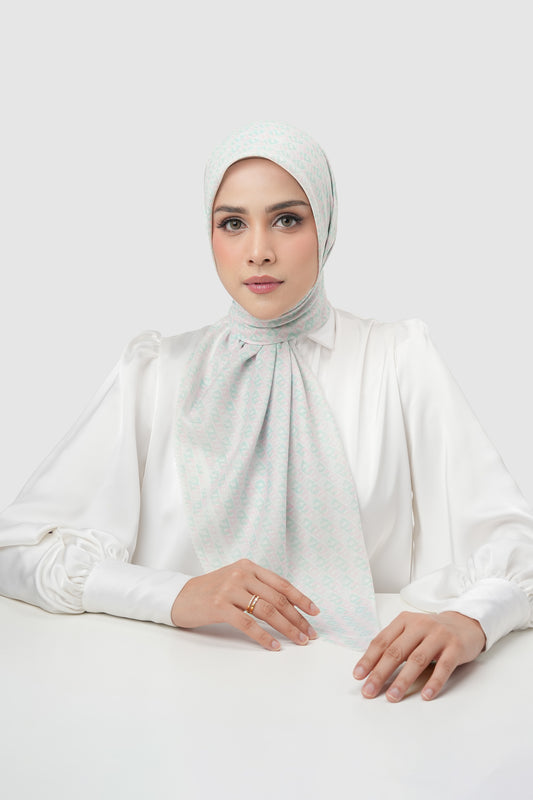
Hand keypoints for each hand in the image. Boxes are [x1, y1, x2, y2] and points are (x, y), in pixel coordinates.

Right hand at [171, 558, 319, 650]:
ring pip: (267, 611)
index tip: (314, 613)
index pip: (282, 584)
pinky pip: (248, 623)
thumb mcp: (236, 581)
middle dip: (297, 618)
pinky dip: (264, 637)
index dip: (301, 599)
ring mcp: (230, 588)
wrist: (180, 597)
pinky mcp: (219, 605)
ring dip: (286, 628)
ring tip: (297, 641)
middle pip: (277, 599)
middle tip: (309, 634)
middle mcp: (241, 574)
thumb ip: (258, 587)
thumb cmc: (211, 592)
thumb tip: (289, 607)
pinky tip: (274, 646)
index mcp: (248, 567)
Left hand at [353, 610, 485, 701]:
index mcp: (405, 621)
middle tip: (369, 691)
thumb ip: (395, 643)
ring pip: (417, 660)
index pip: (382, 641)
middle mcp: (420, 625)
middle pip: (396, 651)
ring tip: (393, 697)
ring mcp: (439, 636)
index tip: (358, 676)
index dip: (369, 659)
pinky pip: (443, 667)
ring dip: (403, 680)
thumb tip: (372, 668)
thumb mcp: (411, 630)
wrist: (466, 623)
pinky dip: (434, 682)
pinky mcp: (455, 647)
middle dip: (380, 673)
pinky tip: (426, 695)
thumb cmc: (432, 632)